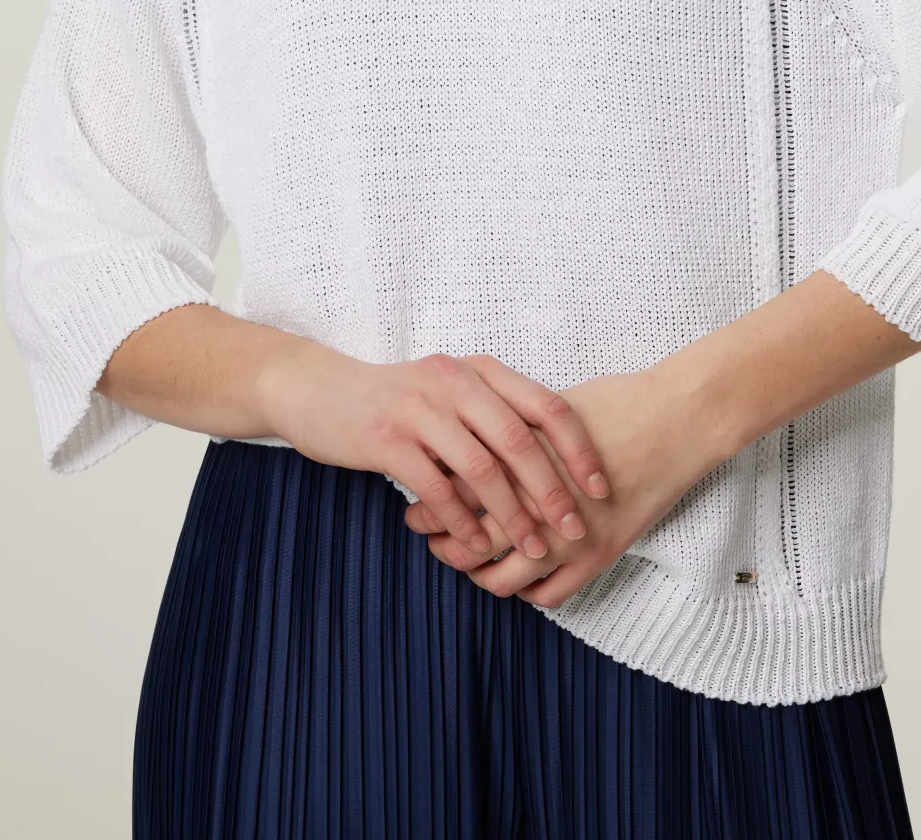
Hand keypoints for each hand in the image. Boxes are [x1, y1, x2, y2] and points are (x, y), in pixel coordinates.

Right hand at [258, 344, 611, 563]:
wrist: (319, 391)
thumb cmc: (396, 400)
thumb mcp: (449, 393)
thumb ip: (493, 416)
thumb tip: (552, 464)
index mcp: (478, 370)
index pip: (546, 406)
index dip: (579, 449)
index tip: (600, 489)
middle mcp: (455, 381)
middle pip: (520, 440)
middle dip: (553, 491)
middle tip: (575, 530)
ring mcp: (420, 408)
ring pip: (482, 469)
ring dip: (513, 516)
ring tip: (532, 550)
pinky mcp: (387, 438)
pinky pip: (437, 488)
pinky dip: (462, 521)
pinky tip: (476, 546)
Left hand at [402, 364, 713, 606]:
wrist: (676, 420)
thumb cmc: (615, 403)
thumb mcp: (548, 408)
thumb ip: (506, 429)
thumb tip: (464, 437)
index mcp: (523, 464)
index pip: (459, 494)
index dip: (430, 500)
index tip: (413, 499)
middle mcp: (541, 506)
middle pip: (474, 539)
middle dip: (441, 540)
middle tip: (424, 534)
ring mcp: (571, 538)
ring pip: (506, 578)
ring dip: (478, 574)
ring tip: (465, 561)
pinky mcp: (600, 555)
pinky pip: (550, 595)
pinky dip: (525, 592)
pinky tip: (514, 576)